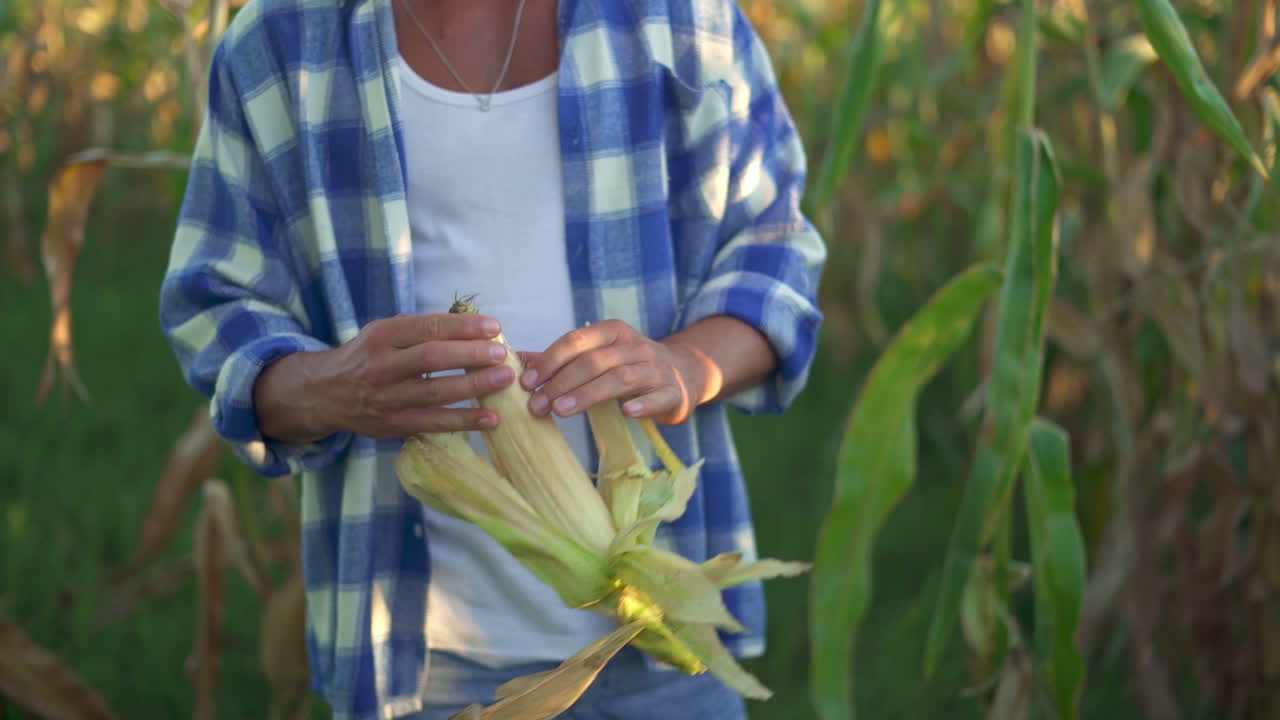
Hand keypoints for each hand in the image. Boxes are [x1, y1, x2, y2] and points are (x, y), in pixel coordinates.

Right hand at [255, 313, 515, 441]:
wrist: (324, 394)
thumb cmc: (366, 357)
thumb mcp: (383, 333)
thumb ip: (419, 329)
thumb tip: (469, 324)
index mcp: (382, 336)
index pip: (426, 328)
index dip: (461, 327)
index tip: (493, 327)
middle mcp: (382, 366)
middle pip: (430, 359)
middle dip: (470, 355)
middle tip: (502, 353)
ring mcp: (386, 398)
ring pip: (434, 393)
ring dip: (473, 387)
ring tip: (504, 380)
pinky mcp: (393, 425)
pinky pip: (432, 423)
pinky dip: (463, 422)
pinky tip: (490, 419)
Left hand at [518, 319, 710, 425]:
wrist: (685, 373)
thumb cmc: (630, 366)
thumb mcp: (599, 355)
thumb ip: (561, 359)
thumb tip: (516, 360)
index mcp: (613, 332)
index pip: (576, 340)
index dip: (549, 360)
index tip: (526, 382)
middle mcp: (635, 346)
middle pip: (593, 361)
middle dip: (561, 383)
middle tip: (536, 405)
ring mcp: (656, 369)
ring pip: (620, 379)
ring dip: (588, 394)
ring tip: (561, 411)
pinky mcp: (673, 392)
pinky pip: (657, 397)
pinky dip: (642, 405)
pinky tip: (626, 414)